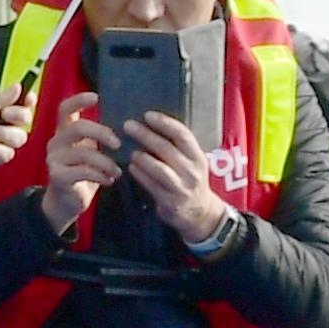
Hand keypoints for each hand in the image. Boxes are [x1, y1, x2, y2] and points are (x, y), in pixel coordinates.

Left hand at [0, 88, 34, 175]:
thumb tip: (18, 86)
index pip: (20, 101)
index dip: (28, 100)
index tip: (29, 99)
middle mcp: (1, 122)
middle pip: (25, 119)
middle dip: (18, 116)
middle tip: (5, 115)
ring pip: (19, 137)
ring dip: (3, 134)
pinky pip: (8, 153)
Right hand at [37, 93, 119, 230]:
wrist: (67, 202)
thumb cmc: (84, 172)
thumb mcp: (91, 151)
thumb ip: (99, 137)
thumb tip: (129, 123)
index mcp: (64, 131)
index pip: (65, 108)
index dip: (79, 100)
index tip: (97, 97)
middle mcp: (56, 141)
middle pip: (78, 127)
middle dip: (102, 133)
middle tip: (118, 144)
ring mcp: (54, 159)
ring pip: (83, 153)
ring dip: (106, 162)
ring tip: (118, 172)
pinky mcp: (57, 176)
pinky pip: (83, 171)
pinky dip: (100, 176)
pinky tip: (109, 181)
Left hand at [120, 110, 232, 245]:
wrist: (200, 212)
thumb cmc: (190, 180)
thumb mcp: (191, 162)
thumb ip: (176, 147)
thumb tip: (150, 124)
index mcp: (197, 157)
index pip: (182, 135)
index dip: (165, 123)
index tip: (148, 115)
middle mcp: (192, 171)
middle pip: (167, 149)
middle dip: (146, 135)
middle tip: (128, 125)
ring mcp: (182, 188)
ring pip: (160, 169)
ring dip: (142, 157)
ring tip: (130, 150)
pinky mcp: (171, 202)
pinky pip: (152, 186)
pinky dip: (140, 175)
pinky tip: (131, 167)